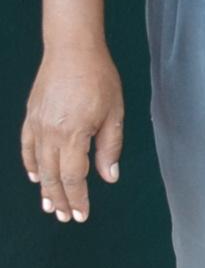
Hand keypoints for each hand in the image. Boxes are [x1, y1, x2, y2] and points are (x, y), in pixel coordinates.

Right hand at [21, 43, 123, 224]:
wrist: (72, 50)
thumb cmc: (99, 78)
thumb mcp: (114, 113)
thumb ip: (110, 147)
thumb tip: (109, 177)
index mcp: (74, 134)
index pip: (74, 176)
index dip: (78, 198)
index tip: (81, 215)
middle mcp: (50, 133)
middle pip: (53, 175)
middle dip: (59, 199)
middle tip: (64, 217)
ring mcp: (36, 125)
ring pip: (37, 165)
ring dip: (43, 187)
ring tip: (49, 205)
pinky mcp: (30, 117)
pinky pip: (26, 146)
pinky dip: (29, 163)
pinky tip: (33, 175)